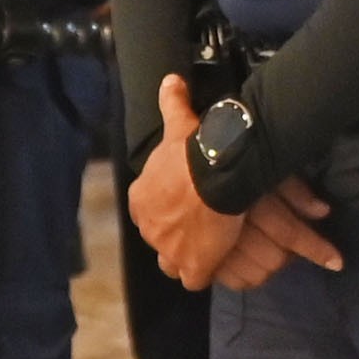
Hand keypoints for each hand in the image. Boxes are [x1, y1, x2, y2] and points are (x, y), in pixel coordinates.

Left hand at [132, 76, 341, 289]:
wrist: (212, 174)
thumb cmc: (191, 151)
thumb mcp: (177, 123)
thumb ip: (171, 104)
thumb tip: (170, 80)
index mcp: (141, 198)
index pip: (147, 208)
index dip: (163, 206)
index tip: (179, 202)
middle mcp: (149, 228)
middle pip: (158, 236)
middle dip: (172, 233)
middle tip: (194, 225)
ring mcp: (169, 250)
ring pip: (171, 261)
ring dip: (184, 256)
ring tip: (204, 249)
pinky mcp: (192, 267)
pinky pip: (193, 279)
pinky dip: (203, 274)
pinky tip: (216, 267)